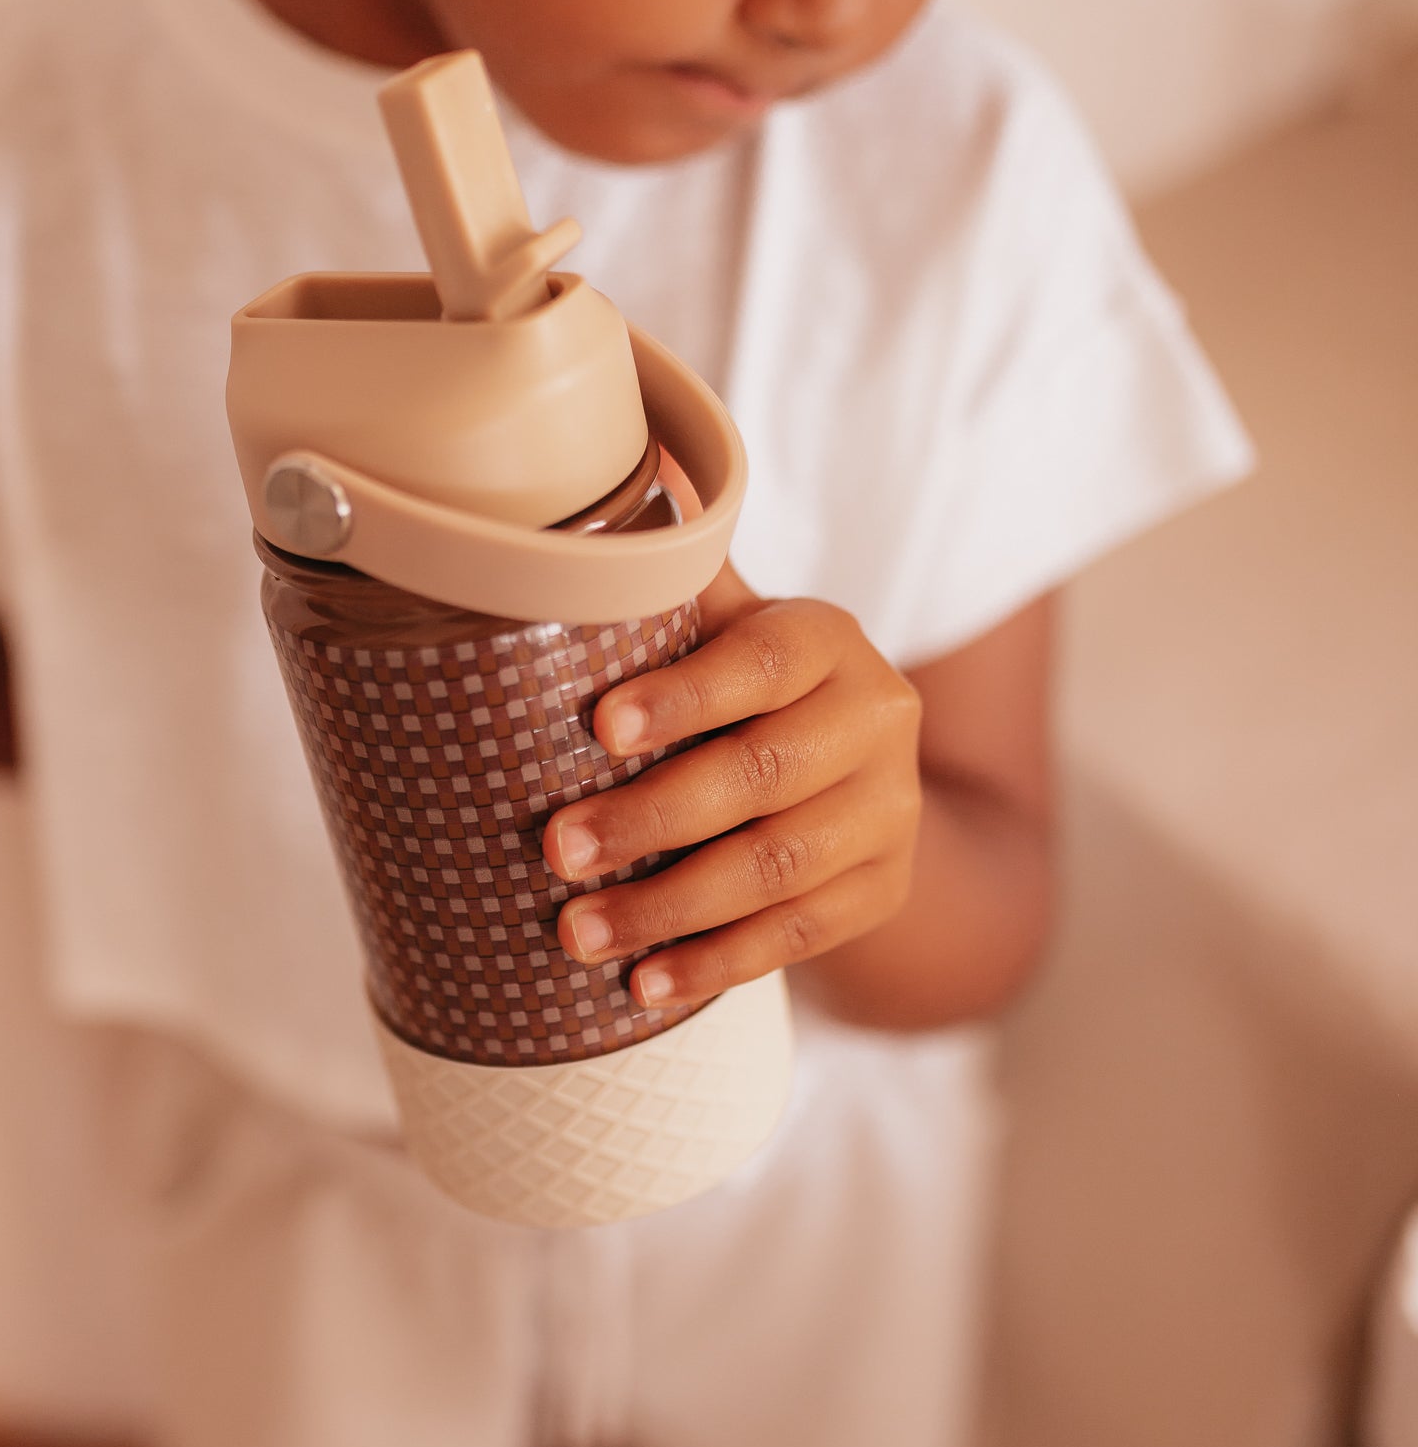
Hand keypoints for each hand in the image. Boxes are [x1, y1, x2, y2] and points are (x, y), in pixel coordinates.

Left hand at [541, 564, 922, 1009]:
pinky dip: (717, 963)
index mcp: (831, 643)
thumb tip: (627, 461)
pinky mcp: (882, 891)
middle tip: (556, 850)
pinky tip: (644, 985)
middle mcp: (880, 721)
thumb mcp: (733, 623)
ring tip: (577, 932)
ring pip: (777, 868)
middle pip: (763, 777)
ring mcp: (890, 814)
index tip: (599, 728)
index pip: (763, 664)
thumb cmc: (755, 688)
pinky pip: (799, 937)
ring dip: (669, 907)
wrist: (865, 776)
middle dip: (650, 818)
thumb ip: (678, 573)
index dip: (685, 696)